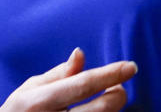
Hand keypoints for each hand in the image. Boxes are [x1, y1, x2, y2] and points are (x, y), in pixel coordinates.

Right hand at [0, 48, 136, 111]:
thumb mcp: (29, 90)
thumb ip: (59, 73)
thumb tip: (80, 53)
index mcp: (38, 102)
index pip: (82, 85)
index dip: (110, 74)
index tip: (131, 66)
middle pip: (100, 109)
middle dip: (117, 95)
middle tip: (118, 87)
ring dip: (110, 110)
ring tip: (105, 100)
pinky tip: (97, 111)